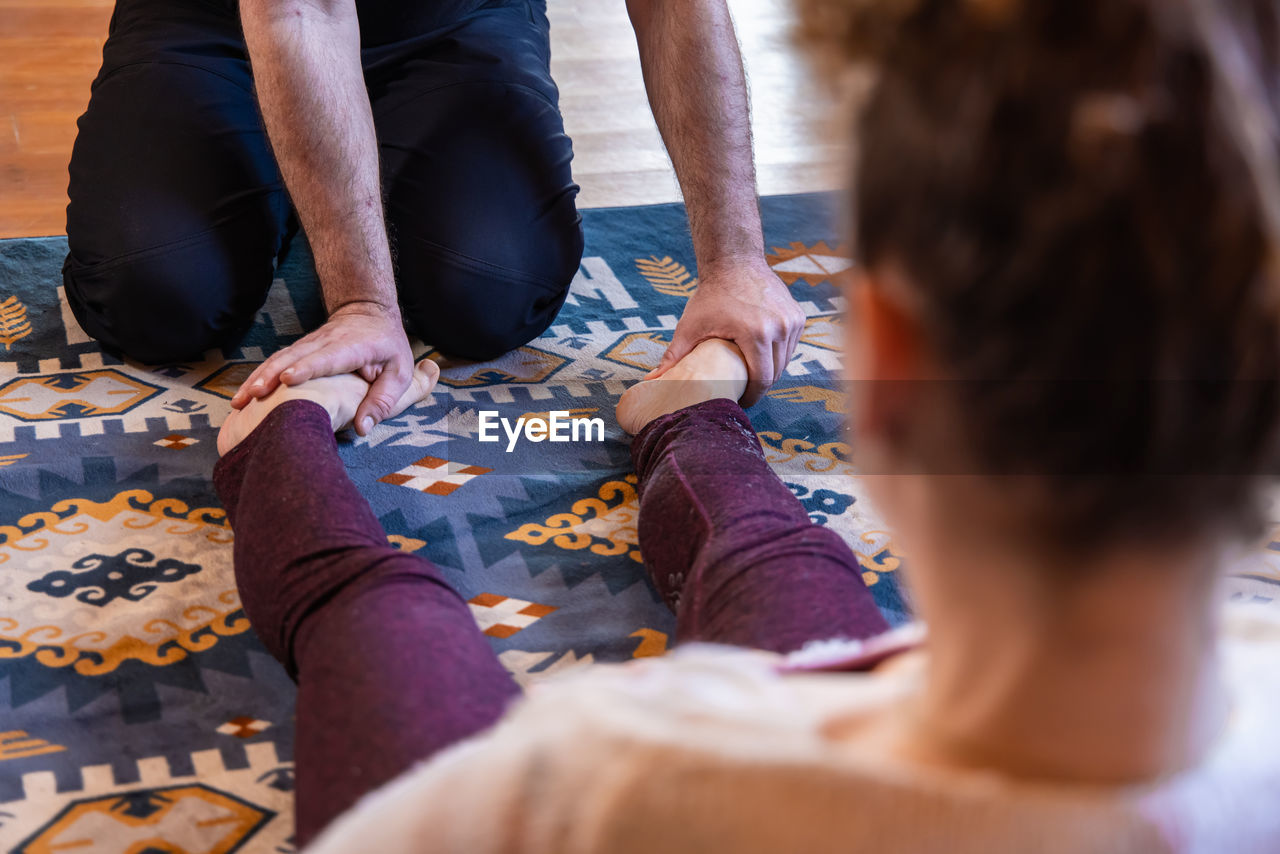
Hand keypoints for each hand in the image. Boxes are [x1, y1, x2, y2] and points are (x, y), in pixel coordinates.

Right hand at [230, 301, 413, 435]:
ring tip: (240, 400)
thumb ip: (383, 400)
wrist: (368, 310)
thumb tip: (362, 429)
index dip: (306, 368)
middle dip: (271, 376)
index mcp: (352, 346)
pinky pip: (276, 361)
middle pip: (293, 358)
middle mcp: (325, 342)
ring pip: (279, 358)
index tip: (286, 380)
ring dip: (258, 378)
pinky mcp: (299, 349)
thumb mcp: (399, 372)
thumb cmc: (388, 346)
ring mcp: (309, 343)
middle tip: (253, 396)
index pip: (326, 357)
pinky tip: (243, 394)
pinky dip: (258, 376)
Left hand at [649, 257, 804, 405]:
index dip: (751, 396)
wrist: (734, 262)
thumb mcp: (689, 327)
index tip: (739, 401)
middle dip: (760, 386)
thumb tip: (651, 381)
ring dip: (771, 371)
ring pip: (785, 361)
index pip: (761, 380)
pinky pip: (790, 346)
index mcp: (756, 333)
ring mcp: (792, 321)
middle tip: (743, 390)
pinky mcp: (798, 317)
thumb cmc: (710, 296)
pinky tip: (762, 356)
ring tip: (751, 375)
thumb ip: (673, 356)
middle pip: (775, 373)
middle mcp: (780, 327)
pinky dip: (778, 355)